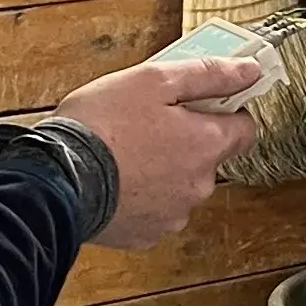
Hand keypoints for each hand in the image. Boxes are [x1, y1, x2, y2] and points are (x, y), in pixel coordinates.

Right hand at [56, 55, 265, 248]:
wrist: (56, 178)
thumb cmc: (102, 125)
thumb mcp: (154, 79)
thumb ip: (209, 74)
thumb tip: (250, 71)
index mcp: (207, 145)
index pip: (245, 129)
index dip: (226, 111)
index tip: (202, 102)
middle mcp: (199, 185)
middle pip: (209, 158)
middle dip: (186, 140)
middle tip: (148, 122)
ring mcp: (174, 214)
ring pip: (181, 185)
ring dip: (163, 170)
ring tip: (124, 152)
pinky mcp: (146, 234)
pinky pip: (154, 210)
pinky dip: (142, 195)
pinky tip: (116, 180)